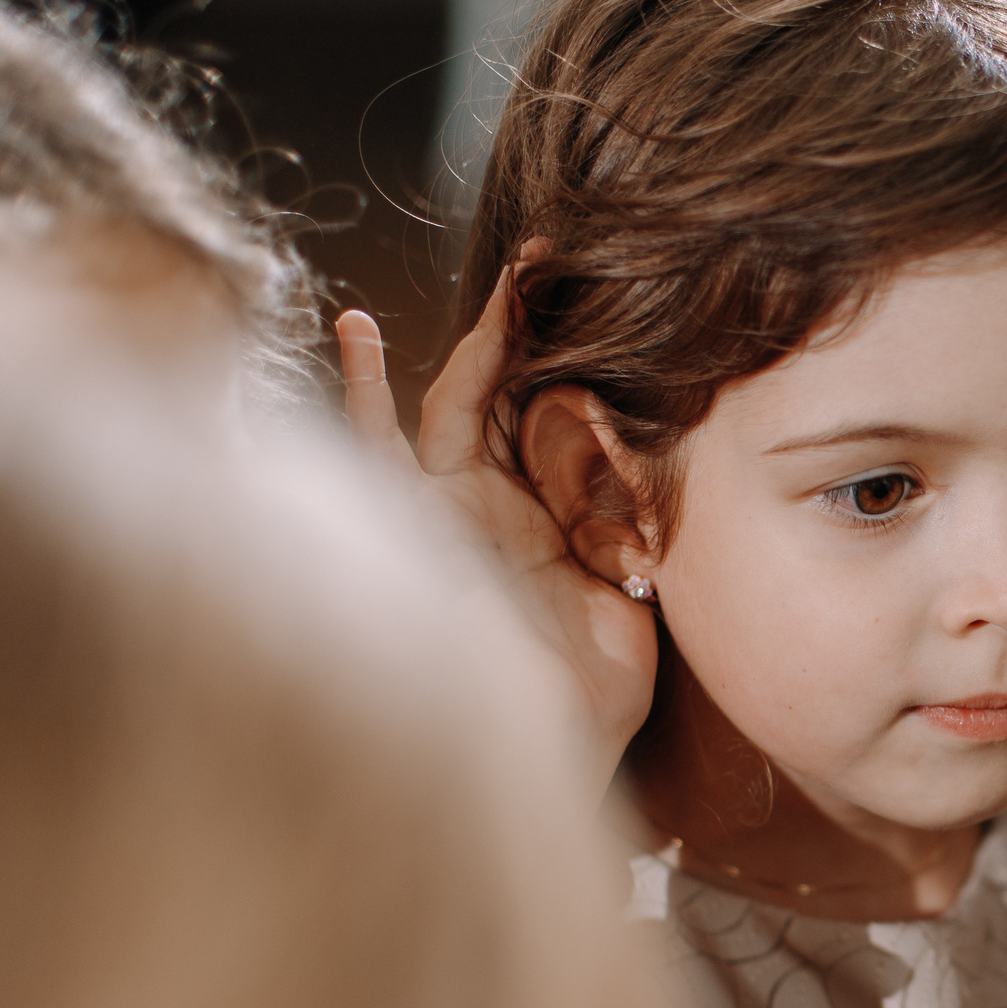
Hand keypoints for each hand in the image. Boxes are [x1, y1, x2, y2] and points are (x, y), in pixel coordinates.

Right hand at [336, 275, 657, 787]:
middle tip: (567, 255)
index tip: (624, 301)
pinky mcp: (418, 524)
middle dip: (540, 330)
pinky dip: (364, 389)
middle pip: (516, 397)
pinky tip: (355, 326)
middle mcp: (501, 509)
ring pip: (459, 402)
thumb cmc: (589, 700)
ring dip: (490, 335)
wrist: (544, 753)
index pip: (565, 423)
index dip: (586, 365)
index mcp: (554, 521)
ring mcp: (454, 512)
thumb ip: (633, 526)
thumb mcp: (633, 593)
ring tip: (519, 267)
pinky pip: (383, 445)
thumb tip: (651, 456)